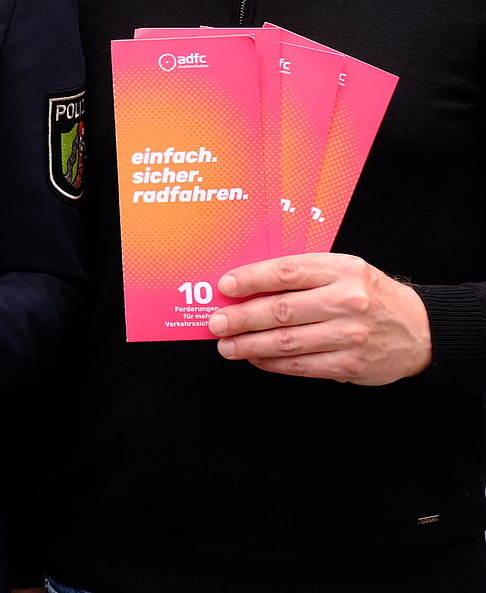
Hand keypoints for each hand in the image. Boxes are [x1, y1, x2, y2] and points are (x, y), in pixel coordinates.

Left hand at [209, 252, 431, 384]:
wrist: (420, 330)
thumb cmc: (370, 294)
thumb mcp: (343, 269)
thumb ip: (303, 273)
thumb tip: (250, 284)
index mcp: (341, 270)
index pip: (287, 272)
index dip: (251, 279)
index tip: (225, 285)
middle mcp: (346, 302)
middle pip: (282, 310)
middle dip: (242, 318)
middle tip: (215, 322)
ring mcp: (349, 336)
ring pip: (288, 342)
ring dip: (251, 345)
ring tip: (227, 345)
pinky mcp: (350, 365)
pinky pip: (303, 366)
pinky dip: (274, 363)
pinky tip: (256, 358)